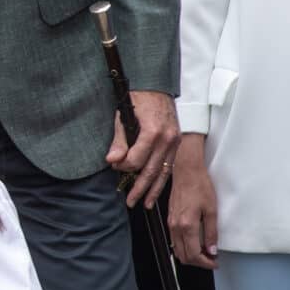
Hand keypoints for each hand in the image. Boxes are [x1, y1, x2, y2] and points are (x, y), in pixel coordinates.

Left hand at [105, 89, 179, 207]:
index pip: (137, 160)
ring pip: (163, 172)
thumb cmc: (137, 100)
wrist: (155, 86)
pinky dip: (162, 180)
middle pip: (152, 170)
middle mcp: (167, 139)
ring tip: (143, 203)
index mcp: (152, 132)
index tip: (115, 168)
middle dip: (139, 188)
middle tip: (129, 201)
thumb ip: (119, 141)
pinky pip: (169, 166)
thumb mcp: (122, 118)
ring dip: (153, 189)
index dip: (124, 167)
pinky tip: (155, 190)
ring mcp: (174, 142)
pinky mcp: (176, 143)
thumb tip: (113, 161)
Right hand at [167, 134, 218, 268]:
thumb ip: (211, 233)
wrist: (186, 172)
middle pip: (183, 255)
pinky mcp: (170, 218)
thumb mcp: (211, 211)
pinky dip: (184, 246)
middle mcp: (175, 227)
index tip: (215, 262)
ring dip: (190, 255)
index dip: (206, 263)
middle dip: (198, 262)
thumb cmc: (200, 187)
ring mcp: (171, 223)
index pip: (194, 254)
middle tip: (211, 259)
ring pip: (177, 249)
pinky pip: (174, 240)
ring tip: (205, 252)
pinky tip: (195, 242)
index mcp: (187, 226)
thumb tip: (211, 250)